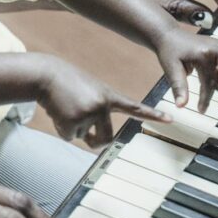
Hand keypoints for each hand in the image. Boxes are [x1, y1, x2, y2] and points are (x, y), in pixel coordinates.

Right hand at [35, 56, 170, 148]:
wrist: (47, 75)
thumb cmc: (67, 83)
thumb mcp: (89, 92)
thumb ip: (97, 112)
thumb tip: (92, 140)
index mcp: (109, 96)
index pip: (135, 107)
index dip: (153, 115)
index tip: (170, 119)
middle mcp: (102, 106)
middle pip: (107, 138)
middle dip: (95, 141)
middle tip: (86, 136)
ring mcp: (88, 114)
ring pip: (84, 137)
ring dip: (74, 129)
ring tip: (67, 109)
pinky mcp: (72, 122)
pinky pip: (69, 136)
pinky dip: (62, 128)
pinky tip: (58, 112)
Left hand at [156, 25, 217, 111]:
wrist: (169, 35)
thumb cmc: (169, 50)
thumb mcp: (171, 68)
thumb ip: (178, 87)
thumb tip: (181, 105)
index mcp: (205, 53)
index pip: (211, 82)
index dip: (206, 99)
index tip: (201, 110)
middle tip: (207, 87)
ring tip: (212, 80)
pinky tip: (216, 74)